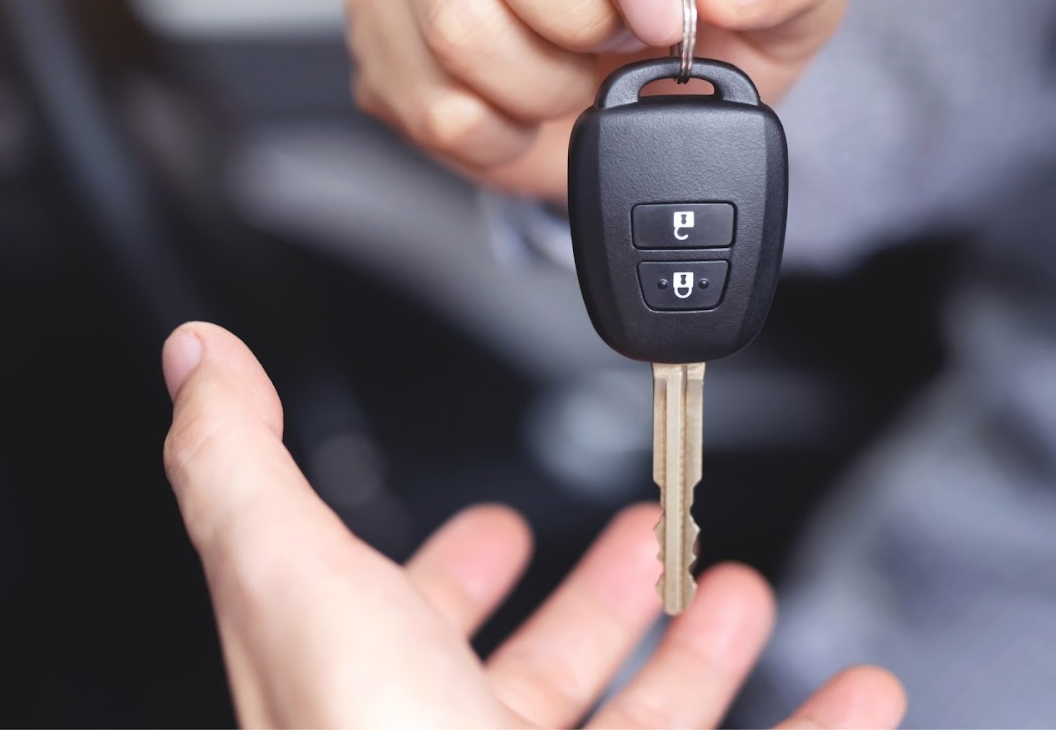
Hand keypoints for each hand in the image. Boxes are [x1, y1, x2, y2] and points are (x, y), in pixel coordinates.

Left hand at [160, 322, 902, 727]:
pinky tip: (859, 695)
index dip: (446, 567)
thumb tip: (195, 361)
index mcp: (365, 683)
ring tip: (736, 590)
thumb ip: (239, 466)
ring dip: (693, 655)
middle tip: (637, 541)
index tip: (493, 528)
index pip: (398, 612)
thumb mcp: (290, 580)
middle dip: (591, 599)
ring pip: (635, 722)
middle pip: (529, 670)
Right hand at [345, 0, 846, 200]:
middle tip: (619, 42)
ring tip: (575, 76)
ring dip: (541, 85)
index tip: (660, 7)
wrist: (637, 106)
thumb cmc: (711, 25)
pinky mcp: (376, 21)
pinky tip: (524, 105)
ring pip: (456, 19)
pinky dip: (499, 133)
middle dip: (573, 9)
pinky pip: (430, 100)